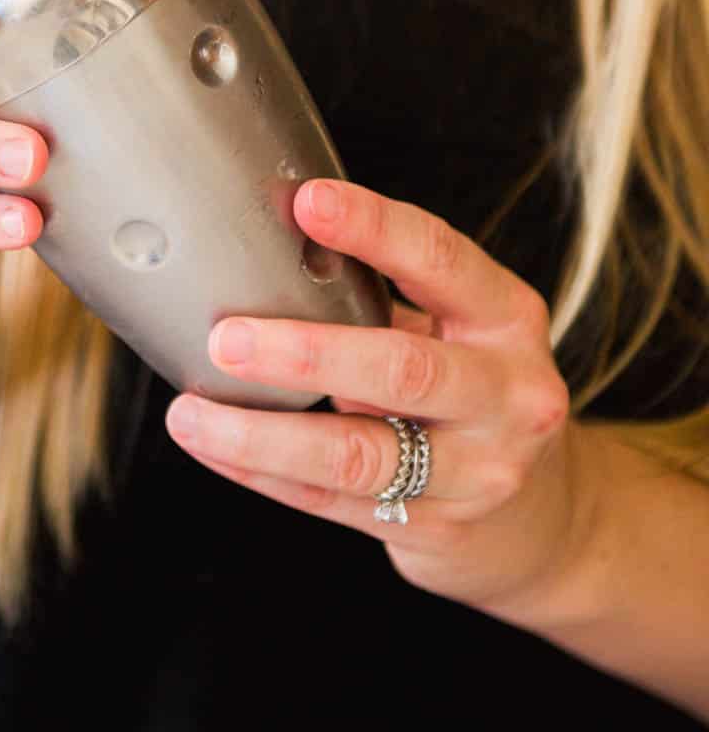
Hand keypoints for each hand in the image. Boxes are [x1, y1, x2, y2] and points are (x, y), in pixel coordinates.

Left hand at [165, 176, 586, 614]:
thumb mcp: (458, 330)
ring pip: (358, 454)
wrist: (541, 517)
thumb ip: (384, 296)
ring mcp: (477, 471)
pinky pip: (332, 500)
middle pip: (403, 370)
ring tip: (190, 413)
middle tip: (227, 338)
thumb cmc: (472, 393)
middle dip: (305, 353)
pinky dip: (263, 473)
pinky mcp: (437, 529)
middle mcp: (507, 394)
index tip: (307, 202)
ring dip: (262, 434)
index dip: (375, 227)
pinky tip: (214, 448)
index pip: (442, 260)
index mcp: (506, 318)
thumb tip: (265, 251)